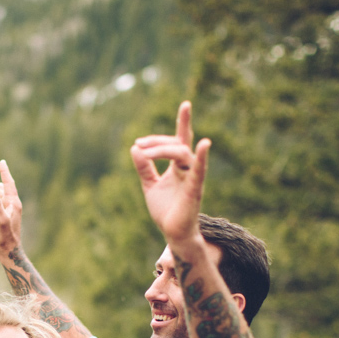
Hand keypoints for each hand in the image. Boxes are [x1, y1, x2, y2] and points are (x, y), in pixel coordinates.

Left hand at [129, 101, 211, 244]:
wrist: (172, 233)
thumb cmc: (166, 210)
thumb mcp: (149, 185)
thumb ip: (144, 168)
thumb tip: (134, 148)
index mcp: (178, 167)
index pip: (180, 140)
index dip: (184, 122)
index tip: (186, 104)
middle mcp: (187, 169)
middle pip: (177, 145)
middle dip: (157, 141)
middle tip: (139, 144)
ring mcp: (193, 178)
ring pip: (182, 154)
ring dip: (162, 149)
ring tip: (144, 150)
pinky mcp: (194, 190)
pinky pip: (199, 171)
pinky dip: (201, 157)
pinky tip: (204, 144)